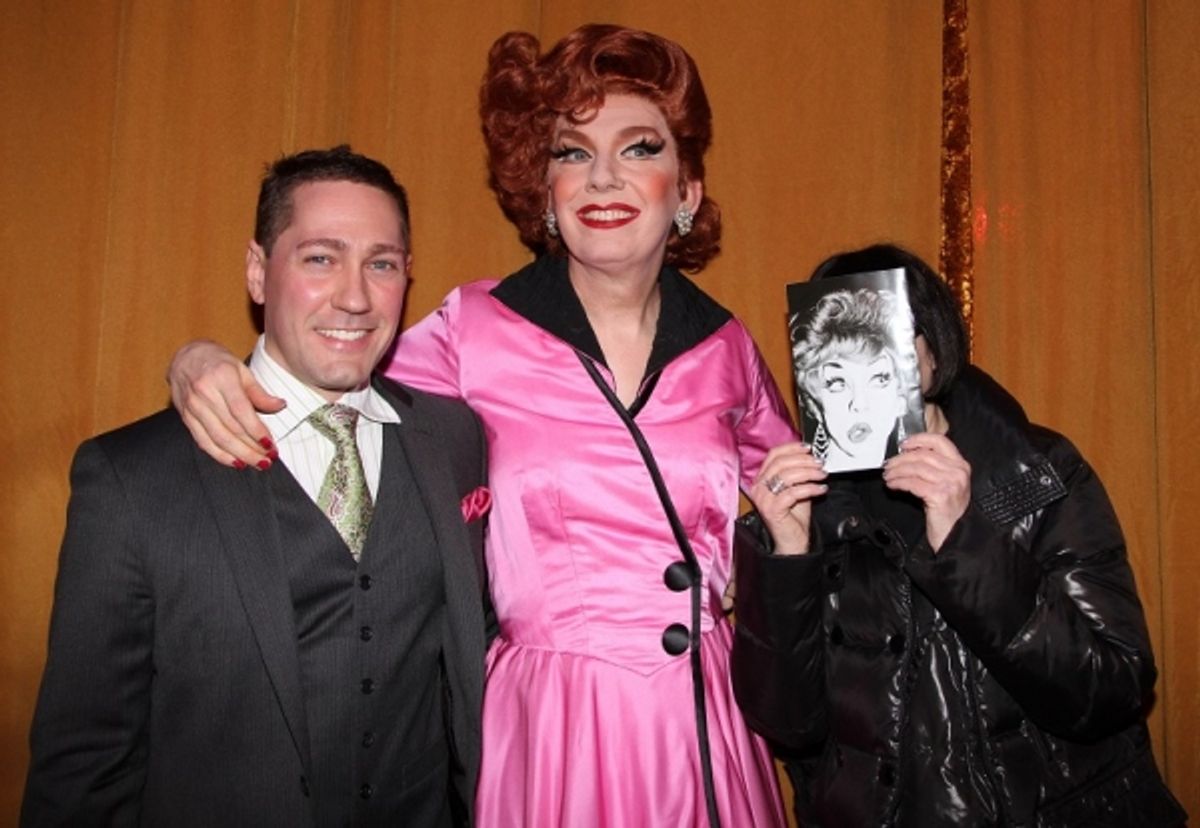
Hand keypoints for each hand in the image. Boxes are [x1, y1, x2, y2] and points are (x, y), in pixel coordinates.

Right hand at [167, 340, 285, 468]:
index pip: (241, 410)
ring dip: (239, 455)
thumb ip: (259, 391)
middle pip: (230, 428)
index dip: (256, 430)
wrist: (184, 357)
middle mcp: (204, 393)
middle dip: (251, 448)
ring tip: (257, 463)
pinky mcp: (185, 417)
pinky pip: (202, 441)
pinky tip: (235, 462)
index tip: (270, 444)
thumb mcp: (242, 369)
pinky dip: (220, 455)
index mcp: (222, 378)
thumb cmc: (218, 362)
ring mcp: (193, 407)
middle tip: (268, 460)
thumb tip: (280, 406)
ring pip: (217, 438)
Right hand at [748, 441, 827, 555]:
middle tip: (820, 464)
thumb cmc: (794, 517)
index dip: (792, 448)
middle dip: (804, 461)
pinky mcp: (772, 509)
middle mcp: (758, 487)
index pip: (773, 455)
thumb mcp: (797, 488)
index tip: (809, 449)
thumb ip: (799, 472)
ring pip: (786, 475)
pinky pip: (793, 492)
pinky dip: (810, 488)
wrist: (792, 541)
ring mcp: (763, 498)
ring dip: (809, 473)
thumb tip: (812, 457)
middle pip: (780, 463)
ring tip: (822, 476)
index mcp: (761, 479)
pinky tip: (820, 489)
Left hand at [882, 432, 970, 551]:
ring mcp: (950, 482)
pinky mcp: (940, 494)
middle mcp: (958, 471)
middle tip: (888, 464)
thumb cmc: (948, 512)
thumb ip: (935, 468)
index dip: (919, 439)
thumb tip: (908, 456)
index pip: (940, 441)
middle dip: (901, 458)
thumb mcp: (947, 484)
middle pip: (923, 454)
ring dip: (897, 470)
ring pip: (916, 468)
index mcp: (961, 465)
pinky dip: (899, 482)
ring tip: (888, 475)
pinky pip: (912, 483)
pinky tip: (892, 485)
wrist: (955, 536)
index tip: (904, 444)